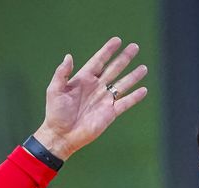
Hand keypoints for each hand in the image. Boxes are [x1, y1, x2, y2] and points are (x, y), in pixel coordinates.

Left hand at [33, 37, 148, 159]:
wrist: (61, 136)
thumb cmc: (55, 113)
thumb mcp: (54, 90)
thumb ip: (61, 73)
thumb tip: (68, 56)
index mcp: (84, 79)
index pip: (99, 61)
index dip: (108, 51)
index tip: (117, 40)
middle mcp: (96, 87)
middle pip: (114, 69)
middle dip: (124, 58)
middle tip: (135, 47)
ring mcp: (104, 100)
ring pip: (122, 84)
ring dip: (133, 76)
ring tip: (144, 68)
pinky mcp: (110, 113)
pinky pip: (125, 103)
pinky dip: (135, 97)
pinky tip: (144, 90)